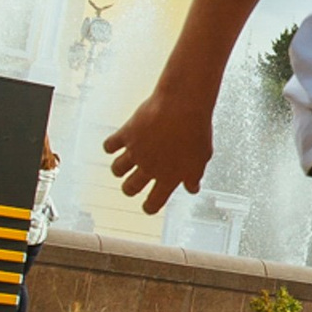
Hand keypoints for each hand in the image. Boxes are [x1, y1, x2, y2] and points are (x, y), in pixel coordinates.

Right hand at [104, 85, 215, 214]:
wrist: (183, 105)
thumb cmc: (196, 130)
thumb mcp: (202, 158)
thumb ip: (194, 176)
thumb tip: (192, 188)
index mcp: (169, 177)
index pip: (154, 202)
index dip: (149, 207)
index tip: (147, 207)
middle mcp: (149, 168)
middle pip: (130, 188)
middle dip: (130, 189)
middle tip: (132, 185)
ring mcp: (136, 151)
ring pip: (117, 169)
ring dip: (119, 169)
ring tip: (123, 165)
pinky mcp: (127, 134)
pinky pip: (109, 146)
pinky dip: (110, 146)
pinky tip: (114, 145)